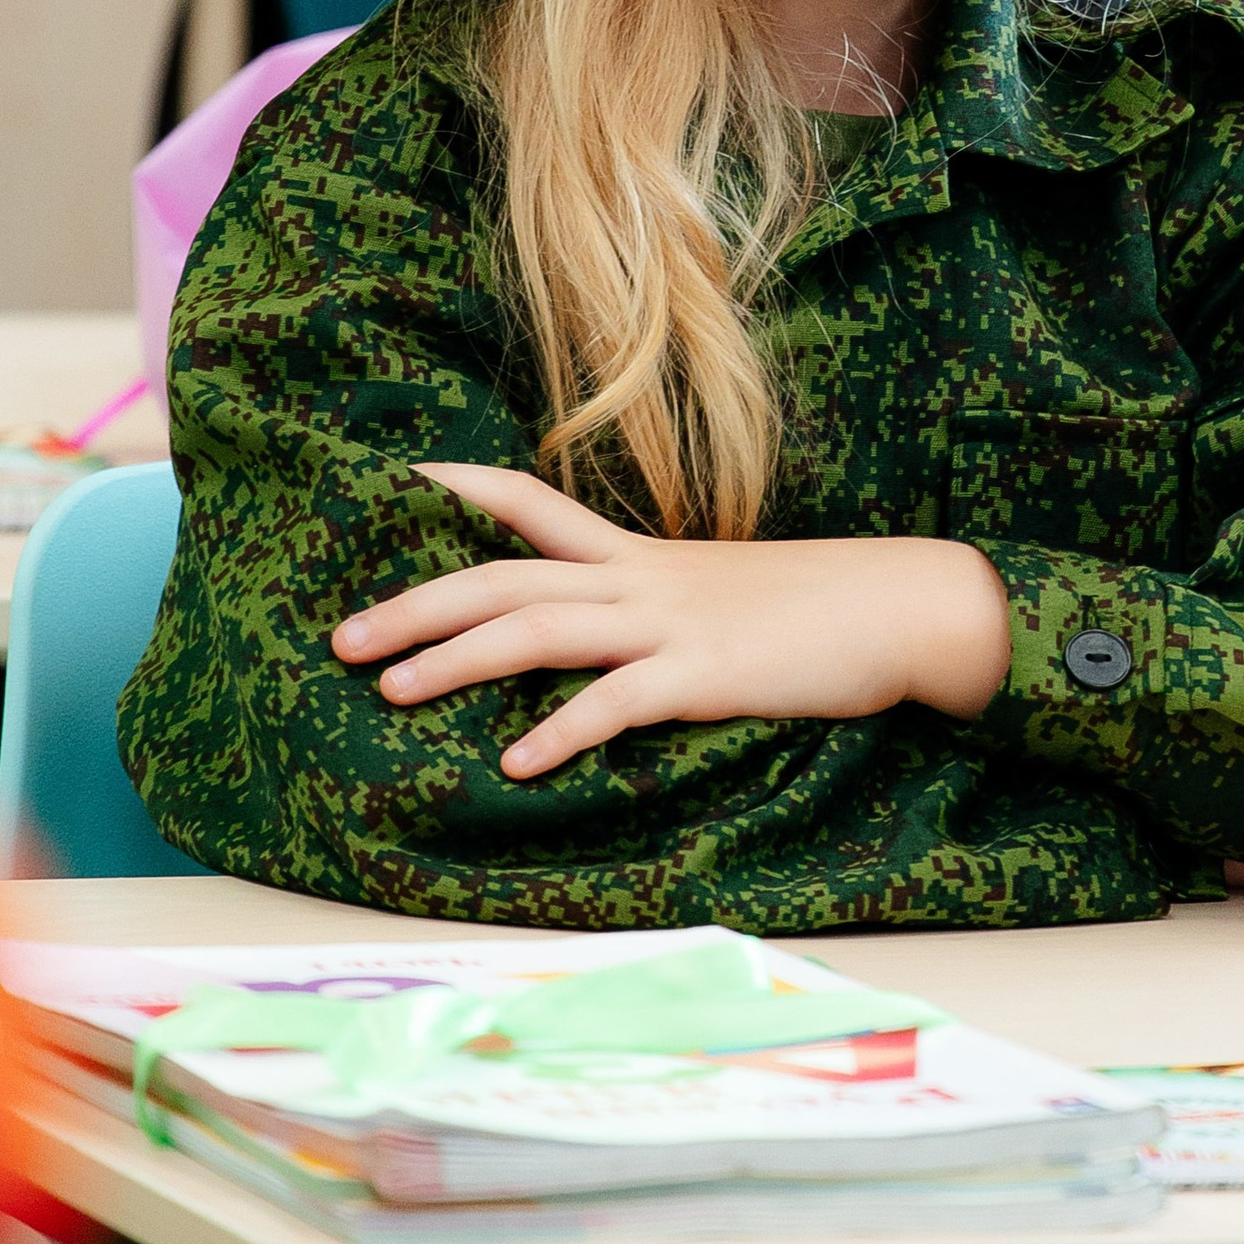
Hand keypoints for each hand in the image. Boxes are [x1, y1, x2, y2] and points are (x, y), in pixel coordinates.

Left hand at [332, 464, 1015, 777]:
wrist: (902, 606)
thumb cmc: (814, 609)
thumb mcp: (719, 591)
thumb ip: (655, 608)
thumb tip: (601, 641)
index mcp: (639, 557)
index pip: (531, 504)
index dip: (460, 489)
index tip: (392, 481)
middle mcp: (640, 579)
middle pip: (505, 577)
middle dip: (417, 605)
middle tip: (341, 640)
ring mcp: (672, 623)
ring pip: (541, 629)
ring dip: (457, 659)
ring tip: (390, 691)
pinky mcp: (707, 674)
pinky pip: (619, 701)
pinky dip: (563, 730)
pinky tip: (518, 762)